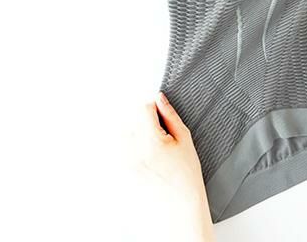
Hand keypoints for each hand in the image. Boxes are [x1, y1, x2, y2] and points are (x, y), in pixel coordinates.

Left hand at [130, 93, 215, 240]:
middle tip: (160, 139)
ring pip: (124, 134)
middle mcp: (132, 151)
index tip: (162, 119)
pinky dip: (130, 151)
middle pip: (131, 120)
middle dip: (144, 123)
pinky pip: (120, 151)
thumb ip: (170, 115)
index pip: (143, 108)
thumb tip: (160, 99)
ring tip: (154, 151)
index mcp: (149, 141)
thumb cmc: (186, 177)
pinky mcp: (120, 171)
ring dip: (136, 136)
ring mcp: (124, 163)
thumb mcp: (184, 139)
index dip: (155, 109)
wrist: (180, 207)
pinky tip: (147, 161)